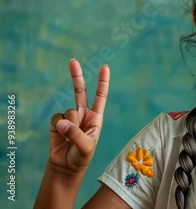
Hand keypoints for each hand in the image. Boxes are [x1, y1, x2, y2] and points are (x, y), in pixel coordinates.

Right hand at [49, 59, 109, 173]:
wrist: (66, 167)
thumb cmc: (81, 157)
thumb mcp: (85, 147)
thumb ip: (75, 134)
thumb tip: (62, 122)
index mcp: (96, 118)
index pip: (100, 97)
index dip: (102, 82)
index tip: (105, 67)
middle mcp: (83, 114)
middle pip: (80, 91)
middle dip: (76, 76)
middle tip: (73, 61)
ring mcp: (70, 117)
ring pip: (69, 111)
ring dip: (70, 125)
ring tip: (71, 138)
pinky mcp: (57, 123)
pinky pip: (57, 118)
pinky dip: (58, 127)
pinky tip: (61, 135)